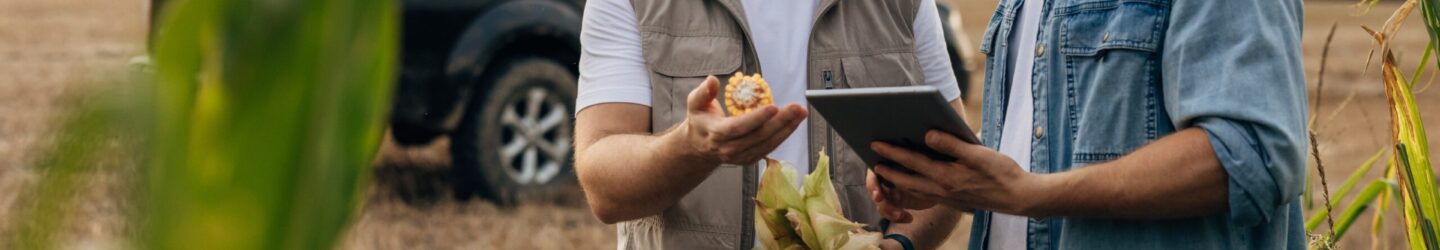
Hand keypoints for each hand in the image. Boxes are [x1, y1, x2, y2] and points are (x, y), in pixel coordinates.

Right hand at [678, 75, 806, 164]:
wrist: (699, 148)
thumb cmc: (700, 120)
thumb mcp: (695, 103)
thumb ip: (704, 92)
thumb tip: (712, 79)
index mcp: (716, 133)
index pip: (738, 127)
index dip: (757, 118)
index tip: (773, 107)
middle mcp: (729, 149)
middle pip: (758, 136)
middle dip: (780, 122)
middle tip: (796, 107)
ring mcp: (741, 157)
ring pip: (768, 143)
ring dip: (787, 128)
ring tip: (801, 113)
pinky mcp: (750, 159)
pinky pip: (770, 147)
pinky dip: (784, 135)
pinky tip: (795, 122)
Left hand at [870, 130, 1050, 215]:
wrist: (1018, 197)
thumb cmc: (1001, 173)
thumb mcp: (977, 154)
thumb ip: (951, 144)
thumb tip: (927, 134)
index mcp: (946, 177)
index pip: (912, 162)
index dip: (892, 152)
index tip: (875, 144)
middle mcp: (942, 189)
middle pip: (907, 179)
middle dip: (888, 170)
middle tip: (871, 161)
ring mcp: (946, 197)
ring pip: (915, 189)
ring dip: (899, 180)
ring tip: (885, 171)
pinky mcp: (953, 200)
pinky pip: (926, 194)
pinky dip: (914, 187)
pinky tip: (912, 181)